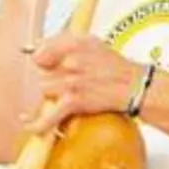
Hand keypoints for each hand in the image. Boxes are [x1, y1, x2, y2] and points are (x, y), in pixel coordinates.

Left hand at [23, 32, 143, 134]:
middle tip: (68, 83)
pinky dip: (40, 123)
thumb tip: (35, 46)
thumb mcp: (94, 43)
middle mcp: (71, 60)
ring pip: (44, 90)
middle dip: (52, 79)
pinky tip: (33, 126)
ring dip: (53, 95)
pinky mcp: (73, 101)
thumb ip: (64, 42)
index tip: (47, 65)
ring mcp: (71, 81)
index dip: (43, 60)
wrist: (136, 86)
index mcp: (75, 43)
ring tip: (69, 96)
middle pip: (42, 72)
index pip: (40, 51)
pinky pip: (48, 114)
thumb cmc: (115, 67)